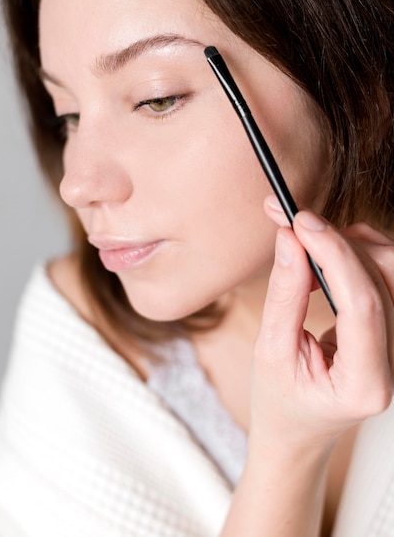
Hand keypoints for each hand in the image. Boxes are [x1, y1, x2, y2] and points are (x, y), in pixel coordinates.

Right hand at [251, 198, 393, 447]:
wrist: (298, 428)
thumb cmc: (280, 401)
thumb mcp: (270, 352)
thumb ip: (284, 295)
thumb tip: (290, 240)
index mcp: (366, 385)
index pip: (363, 304)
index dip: (333, 254)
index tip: (300, 222)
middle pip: (383, 280)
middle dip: (337, 242)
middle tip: (293, 224)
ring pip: (391, 271)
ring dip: (350, 245)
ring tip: (307, 245)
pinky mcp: (392, 329)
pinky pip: (387, 275)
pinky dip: (356, 253)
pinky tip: (327, 257)